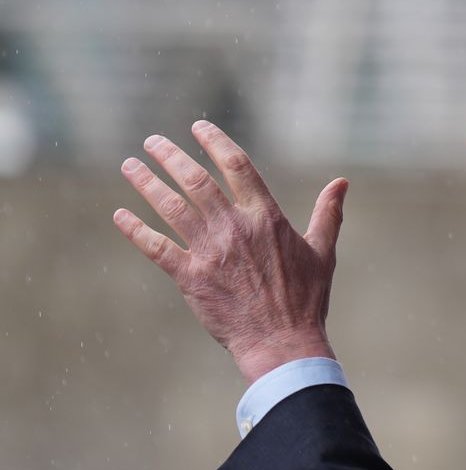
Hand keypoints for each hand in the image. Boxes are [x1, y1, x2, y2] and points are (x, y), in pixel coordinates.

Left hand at [113, 120, 348, 383]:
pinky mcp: (190, 277)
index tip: (198, 127)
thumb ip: (328, 213)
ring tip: (130, 166)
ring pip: (171, 206)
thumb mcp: (323, 251)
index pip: (237, 165)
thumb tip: (342, 182)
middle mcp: (234, 227)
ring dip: (147, 183)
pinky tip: (120, 215)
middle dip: (171, 156)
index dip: (215, 142)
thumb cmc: (306, 299)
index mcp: (265, 216)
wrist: (283, 342)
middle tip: (152, 141)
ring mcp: (210, 251)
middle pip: (196, 179)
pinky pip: (156, 247)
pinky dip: (135, 229)